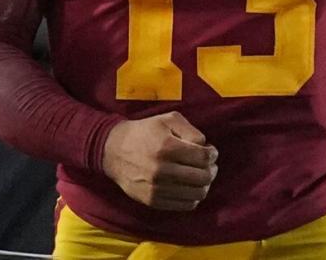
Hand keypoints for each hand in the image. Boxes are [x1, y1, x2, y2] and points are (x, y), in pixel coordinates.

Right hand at [101, 112, 218, 210]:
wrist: (113, 150)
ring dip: (205, 185)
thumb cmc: (145, 132)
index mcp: (167, 148)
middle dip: (212, 170)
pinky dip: (193, 197)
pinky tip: (190, 187)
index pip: (203, 158)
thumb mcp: (168, 119)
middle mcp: (162, 170)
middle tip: (209, 165)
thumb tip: (206, 148)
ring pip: (196, 194)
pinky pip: (184, 205)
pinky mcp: (152, 201)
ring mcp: (156, 189)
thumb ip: (191, 130)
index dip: (212, 154)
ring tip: (201, 176)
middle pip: (203, 178)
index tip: (210, 152)